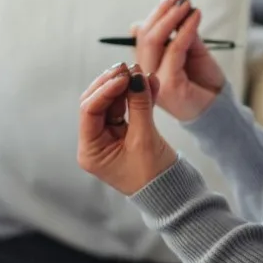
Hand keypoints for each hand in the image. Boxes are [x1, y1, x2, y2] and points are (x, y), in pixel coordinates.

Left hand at [78, 62, 178, 195]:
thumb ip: (139, 105)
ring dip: (126, 86)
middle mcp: (95, 143)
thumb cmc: (155, 177)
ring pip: (112, 103)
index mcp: (90, 151)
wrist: (172, 194)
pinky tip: (149, 82)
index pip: (89, 111)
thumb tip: (136, 76)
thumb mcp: (145, 139)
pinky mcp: (123, 133)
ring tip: (141, 71)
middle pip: (96, 103)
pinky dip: (136, 96)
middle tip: (128, 67)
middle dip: (112, 84)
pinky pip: (126, 109)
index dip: (105, 90)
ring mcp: (108, 137)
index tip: (123, 76)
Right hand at [131, 0, 225, 121]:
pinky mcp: (168, 84)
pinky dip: (185, 30)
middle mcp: (145, 74)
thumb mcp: (190, 51)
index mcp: (147, 65)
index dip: (156, 13)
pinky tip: (195, 17)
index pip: (142, 34)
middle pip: (144, 35)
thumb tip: (168, 11)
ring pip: (154, 40)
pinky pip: (174, 50)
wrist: (218, 110)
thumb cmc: (204, 81)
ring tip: (187, 4)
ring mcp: (154, 81)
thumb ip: (178, 34)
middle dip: (162, 11)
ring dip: (172, 17)